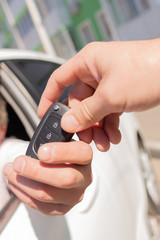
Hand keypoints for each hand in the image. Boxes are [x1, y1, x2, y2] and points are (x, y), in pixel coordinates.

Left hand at [3, 141, 91, 215]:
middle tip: (19, 163)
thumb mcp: (58, 140)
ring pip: (49, 194)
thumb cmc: (57, 152)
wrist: (59, 169)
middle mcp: (84, 177)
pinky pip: (41, 207)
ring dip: (25, 182)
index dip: (62, 153)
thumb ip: (52, 136)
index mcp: (84, 157)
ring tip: (10, 171)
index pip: (81, 154)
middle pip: (65, 178)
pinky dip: (24, 194)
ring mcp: (74, 195)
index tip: (42, 151)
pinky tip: (15, 183)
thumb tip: (39, 132)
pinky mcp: (62, 208)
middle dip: (37, 171)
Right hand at [38, 39, 159, 150]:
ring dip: (98, 128)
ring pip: (94, 110)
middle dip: (83, 122)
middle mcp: (96, 71)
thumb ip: (87, 112)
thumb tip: (68, 123)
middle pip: (79, 101)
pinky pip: (108, 111)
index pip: (59, 79)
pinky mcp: (120, 92)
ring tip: (103, 143)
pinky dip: (109, 125)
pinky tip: (113, 137)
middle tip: (85, 138)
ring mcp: (109, 83)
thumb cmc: (148, 69)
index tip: (44, 114)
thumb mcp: (110, 95)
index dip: (49, 97)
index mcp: (88, 62)